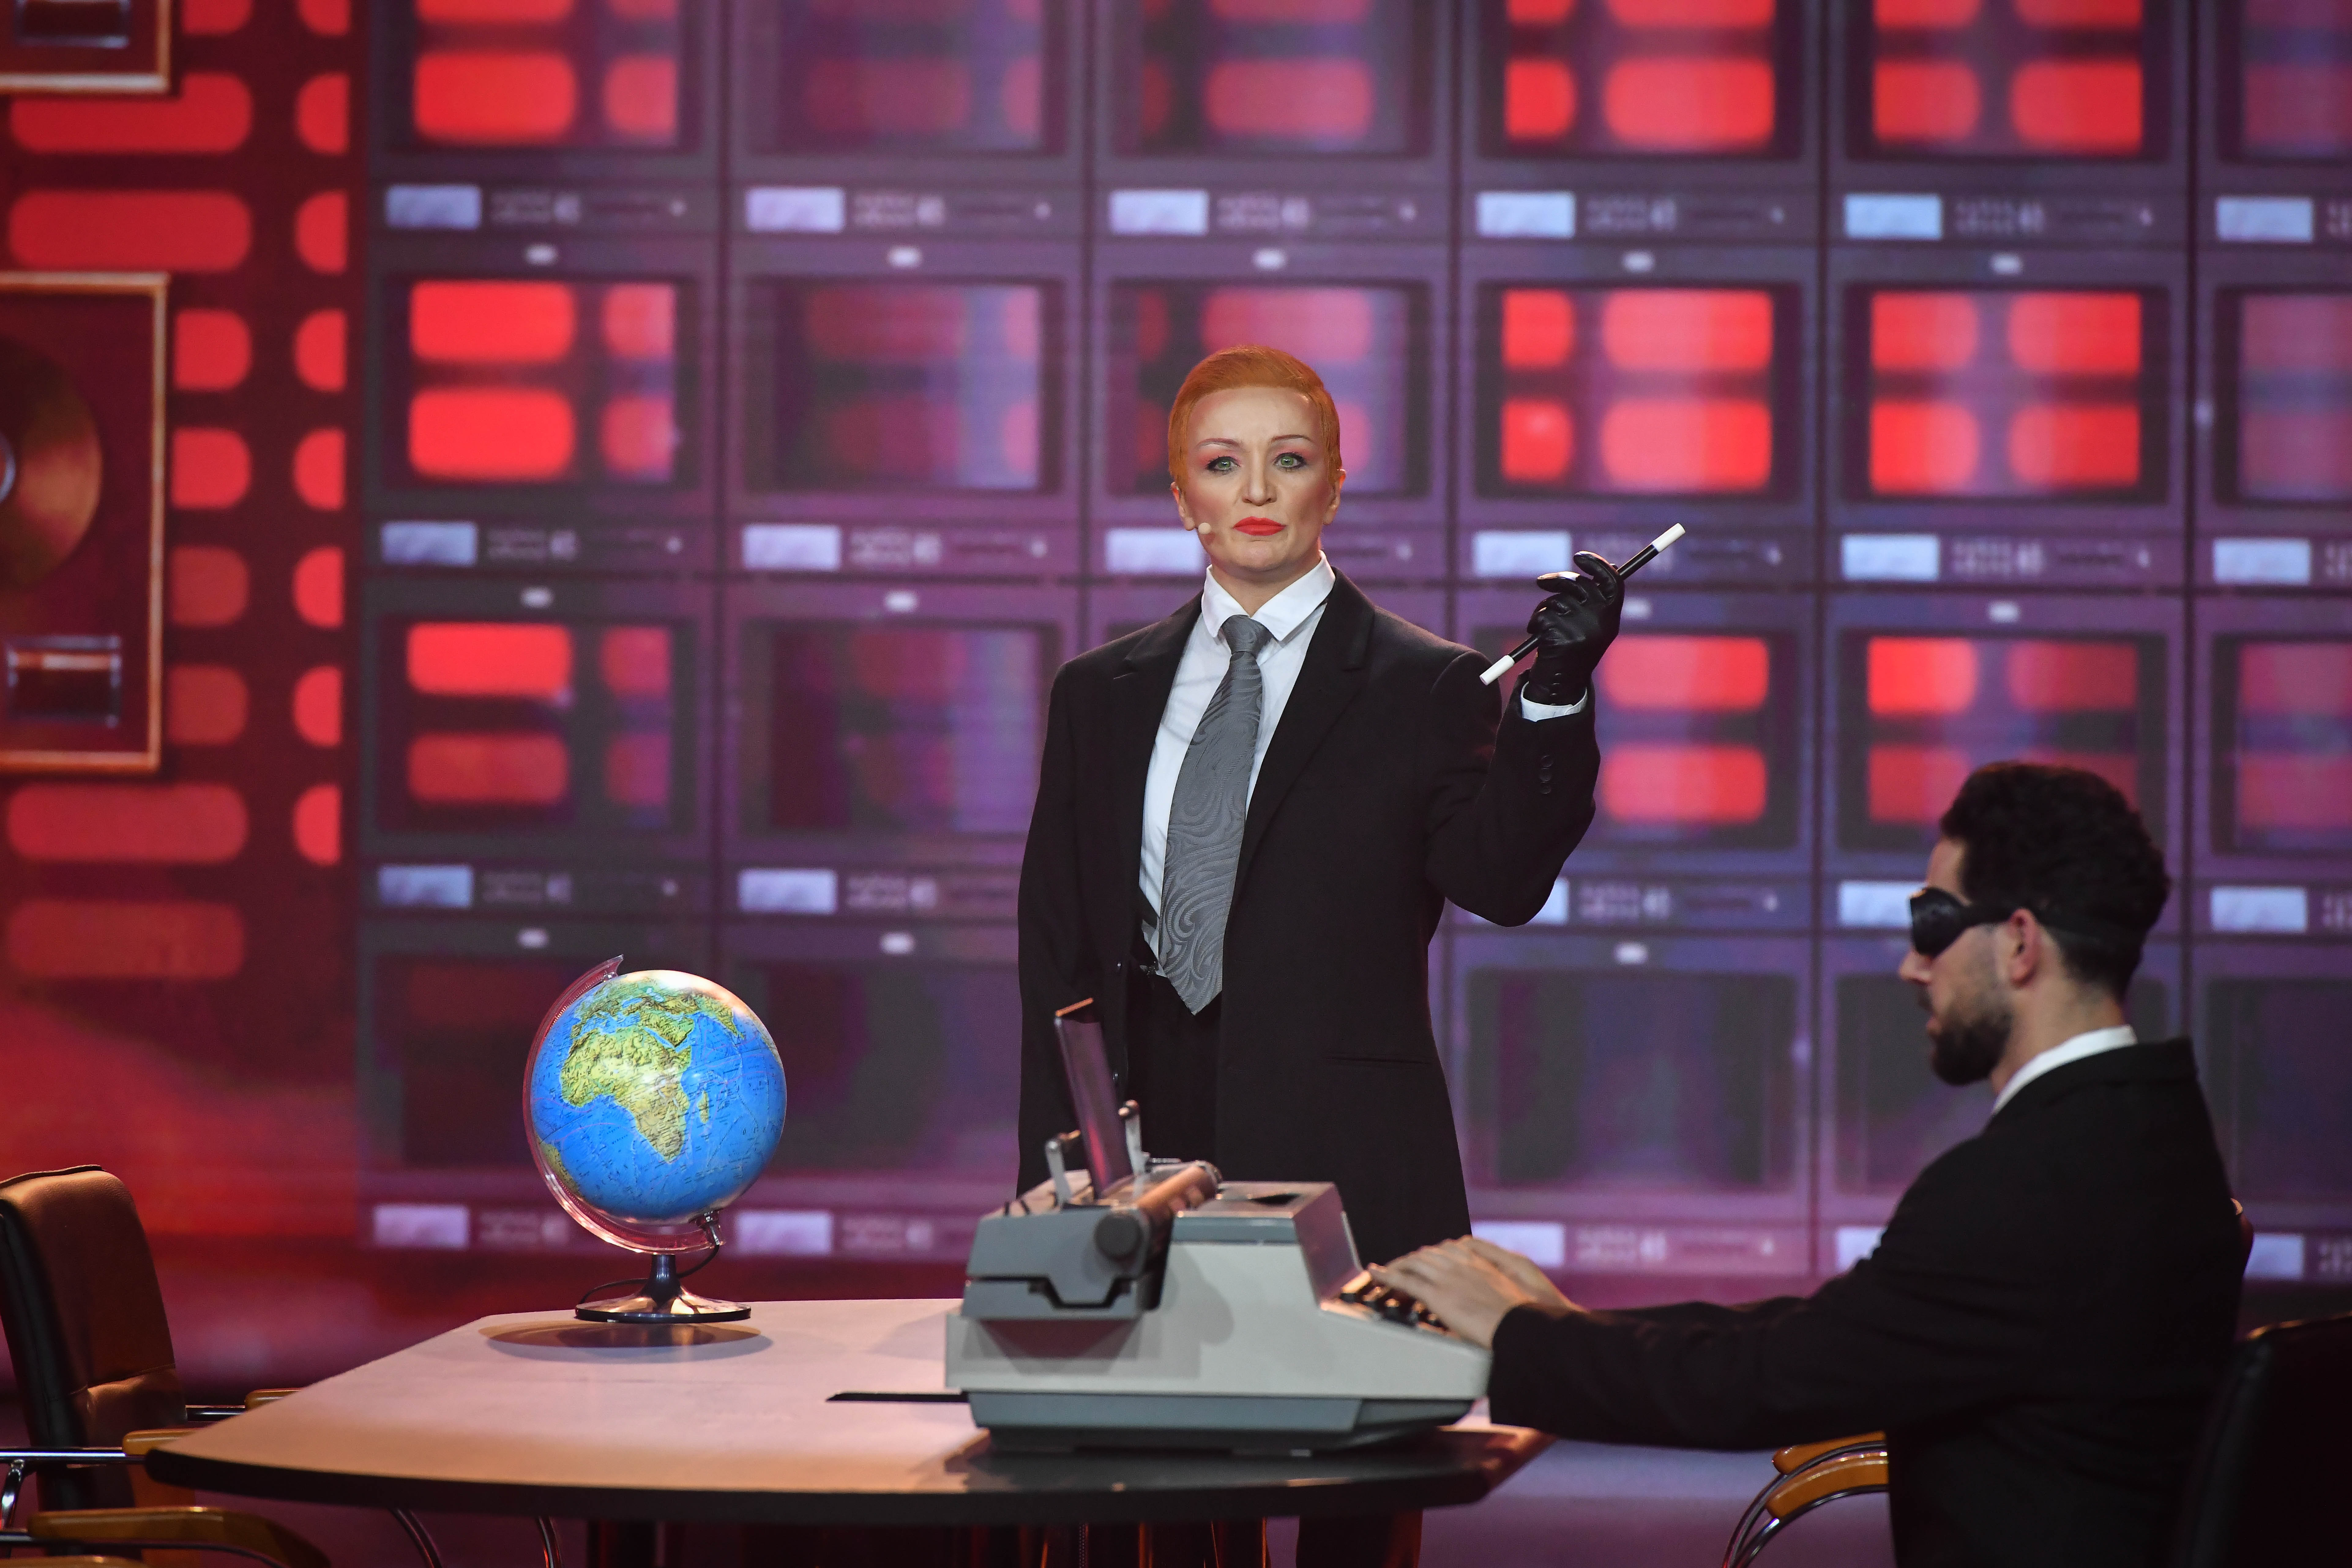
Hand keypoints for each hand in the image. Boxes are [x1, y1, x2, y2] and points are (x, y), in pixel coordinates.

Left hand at [1371, 1237, 1580, 1349]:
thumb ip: (1498, 1278)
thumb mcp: (1516, 1287)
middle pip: (1429, 1252)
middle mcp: (1462, 1264)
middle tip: (1405, 1266)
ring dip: (1399, 1264)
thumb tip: (1490, 1284)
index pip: (1450, 1248)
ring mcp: (1448, 1277)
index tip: (1429, 1257)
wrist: (1523, 1328)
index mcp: (1481, 1262)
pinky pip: (1405, 1279)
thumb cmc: (1524, 1315)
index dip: (1435, 1253)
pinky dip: (1388, 1274)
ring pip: (1415, 1262)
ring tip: (1388, 1270)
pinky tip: (1377, 1274)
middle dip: (1415, 1258)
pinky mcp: (1438, 1295)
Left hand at [1521, 552, 1623, 706]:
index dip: (1597, 565)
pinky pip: (1541, 616)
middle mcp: (1601, 623)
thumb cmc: (1574, 648)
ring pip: (1555, 601)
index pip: (1612, 582)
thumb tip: (1614, 566)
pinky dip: (1535, 623)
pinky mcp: (1560, 637)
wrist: (1561, 683)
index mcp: (1611, 618)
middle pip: (1578, 585)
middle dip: (1556, 580)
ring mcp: (1581, 630)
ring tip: (1546, 628)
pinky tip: (1540, 638)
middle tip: (1541, 582)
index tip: (1579, 557)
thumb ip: (1599, 599)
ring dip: (1544, 609)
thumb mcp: (1593, 624)